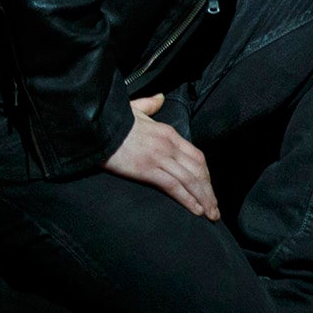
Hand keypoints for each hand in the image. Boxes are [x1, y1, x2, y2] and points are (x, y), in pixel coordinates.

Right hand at [103, 94, 218, 219]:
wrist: (97, 126)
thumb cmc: (114, 119)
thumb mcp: (136, 108)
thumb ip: (150, 105)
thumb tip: (160, 98)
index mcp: (169, 133)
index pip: (196, 156)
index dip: (206, 174)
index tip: (209, 188)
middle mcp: (170, 146)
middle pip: (198, 170)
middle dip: (209, 191)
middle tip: (215, 209)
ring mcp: (160, 157)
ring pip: (190, 180)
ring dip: (204, 199)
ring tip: (211, 214)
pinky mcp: (147, 169)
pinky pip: (173, 186)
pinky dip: (187, 199)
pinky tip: (196, 210)